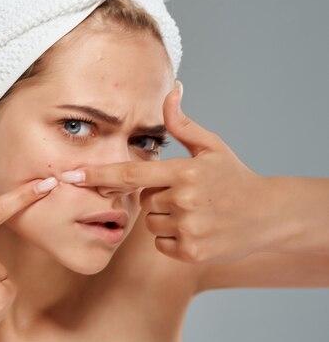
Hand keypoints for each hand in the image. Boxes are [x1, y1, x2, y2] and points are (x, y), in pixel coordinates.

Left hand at [60, 81, 272, 263]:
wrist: (268, 214)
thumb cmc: (234, 177)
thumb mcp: (210, 146)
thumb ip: (182, 123)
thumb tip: (172, 88)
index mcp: (184, 172)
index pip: (131, 174)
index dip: (99, 175)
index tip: (72, 176)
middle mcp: (183, 201)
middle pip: (143, 202)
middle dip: (158, 198)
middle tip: (189, 195)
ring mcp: (188, 228)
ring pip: (151, 224)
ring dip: (166, 219)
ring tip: (195, 212)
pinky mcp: (191, 253)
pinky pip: (162, 243)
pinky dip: (173, 238)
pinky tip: (197, 229)